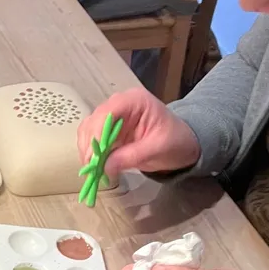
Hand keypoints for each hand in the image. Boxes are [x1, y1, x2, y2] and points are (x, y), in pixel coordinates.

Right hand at [77, 88, 200, 176]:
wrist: (182, 144)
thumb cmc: (175, 141)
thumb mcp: (157, 149)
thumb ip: (131, 156)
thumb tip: (104, 167)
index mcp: (134, 100)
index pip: (107, 113)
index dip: (97, 133)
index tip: (93, 156)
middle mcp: (118, 104)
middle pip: (93, 121)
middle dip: (90, 145)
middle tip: (91, 167)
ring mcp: (111, 115)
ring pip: (88, 130)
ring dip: (87, 149)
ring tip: (92, 168)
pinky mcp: (106, 128)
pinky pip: (90, 138)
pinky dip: (89, 152)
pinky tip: (94, 164)